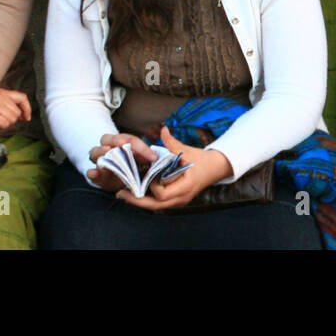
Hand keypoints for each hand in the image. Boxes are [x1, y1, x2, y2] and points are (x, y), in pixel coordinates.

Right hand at [0, 87, 31, 133]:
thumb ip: (7, 106)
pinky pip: (6, 124)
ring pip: (13, 119)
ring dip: (5, 124)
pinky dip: (0, 128)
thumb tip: (24, 114)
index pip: (21, 97)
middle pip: (17, 112)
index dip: (27, 108)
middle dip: (11, 120)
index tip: (27, 117)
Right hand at [85, 132, 158, 192]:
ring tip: (107, 151)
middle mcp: (107, 148)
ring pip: (95, 152)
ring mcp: (100, 161)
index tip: (154, 157)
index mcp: (120, 142)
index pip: (130, 140)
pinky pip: (90, 172)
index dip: (142, 147)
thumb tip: (159, 155)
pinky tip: (94, 173)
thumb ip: (147, 157)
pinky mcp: (96, 176)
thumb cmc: (131, 167)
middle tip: (123, 143)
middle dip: (116, 140)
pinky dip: (91, 172)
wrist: (117, 181)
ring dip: (101, 151)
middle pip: (107, 139)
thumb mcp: (141, 161)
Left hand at [115, 126, 232, 210]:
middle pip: (155, 206)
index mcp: (185, 187)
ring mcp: (179, 201)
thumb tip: (163, 129)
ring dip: (140, 202)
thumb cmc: (203, 160)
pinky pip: (159, 203)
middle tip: (119, 193)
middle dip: (136, 201)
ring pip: (156, 207)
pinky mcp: (176, 200)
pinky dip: (147, 199)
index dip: (151, 186)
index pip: (162, 195)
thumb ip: (172, 143)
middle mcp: (181, 198)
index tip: (147, 174)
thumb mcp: (188, 150)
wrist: (216, 169)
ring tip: (123, 194)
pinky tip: (136, 192)